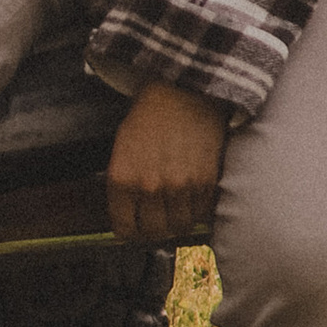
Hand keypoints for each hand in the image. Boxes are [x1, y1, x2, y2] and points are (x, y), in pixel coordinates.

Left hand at [106, 81, 230, 247]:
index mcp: (123, 179)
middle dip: (153, 229)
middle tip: (155, 219)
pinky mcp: (205, 183)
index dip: (128, 231)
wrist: (182, 93)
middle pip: (153, 233)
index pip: (124, 228)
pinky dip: (196, 211)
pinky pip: (200, 214)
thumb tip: (126, 215)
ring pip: (179, 227)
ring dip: (176, 221)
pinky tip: (190, 197)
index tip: (133, 227)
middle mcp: (150, 187)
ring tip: (174, 207)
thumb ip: (123, 184)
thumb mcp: (121, 148)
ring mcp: (180, 187)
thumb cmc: (149, 117)